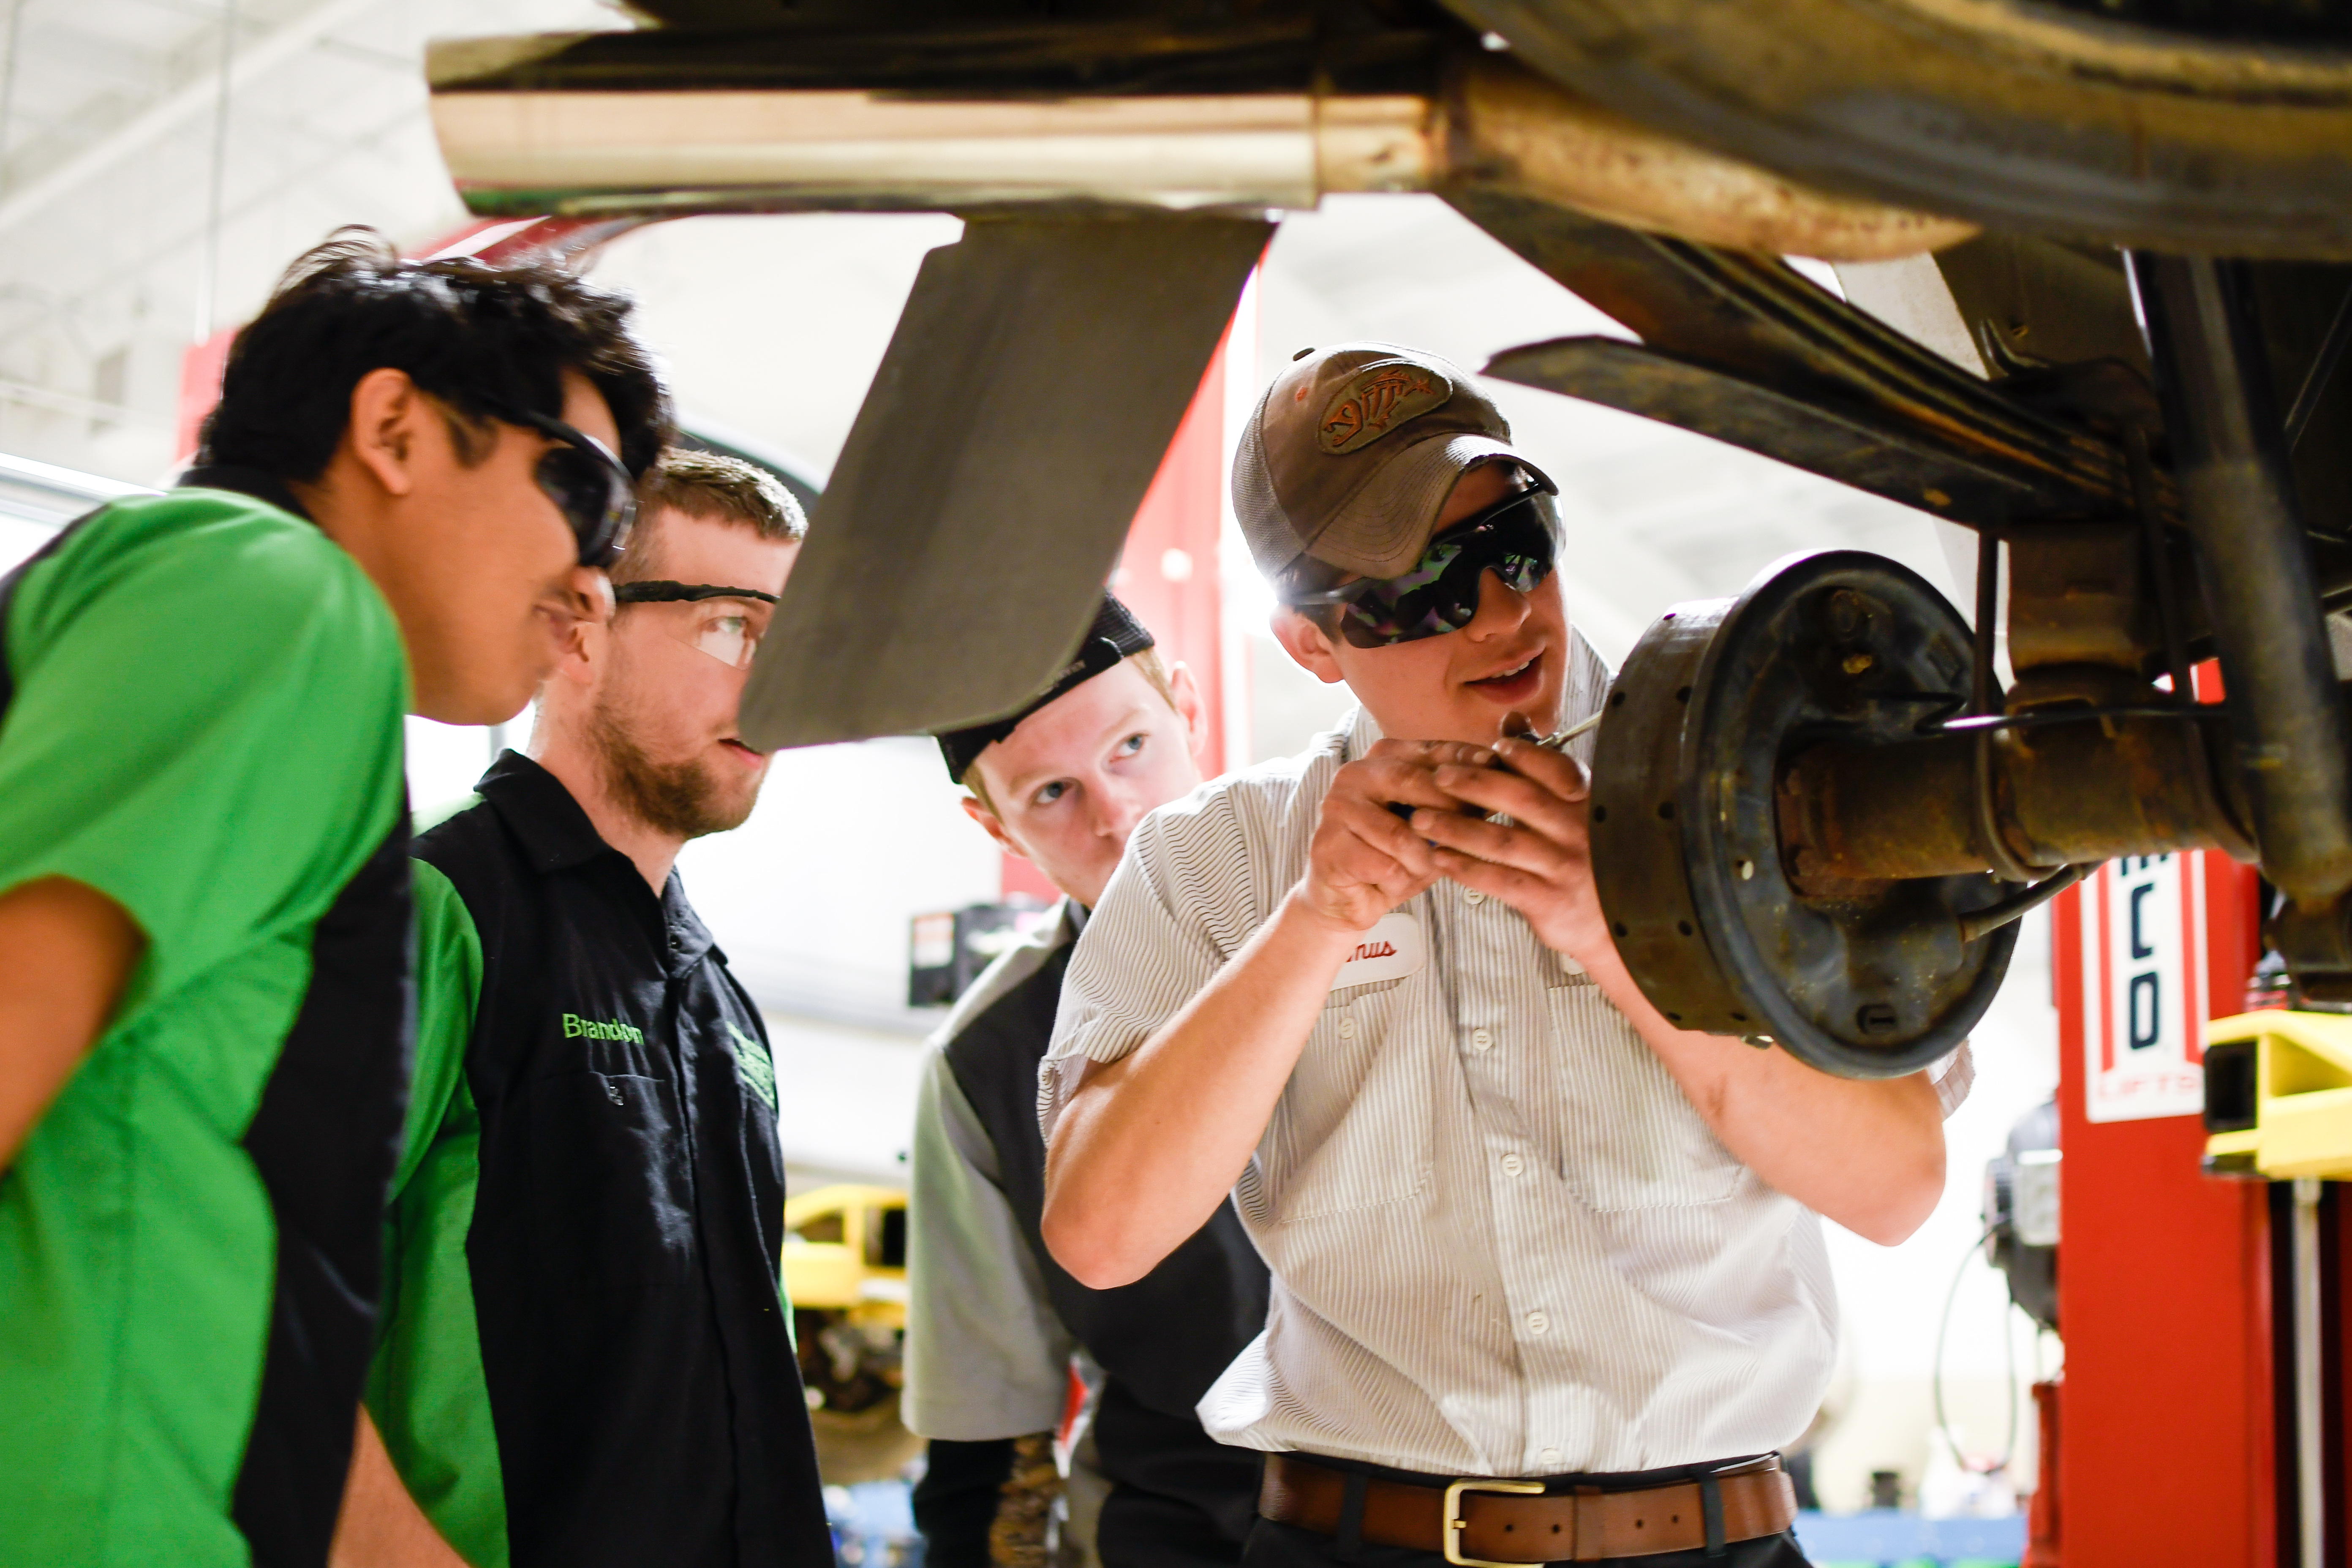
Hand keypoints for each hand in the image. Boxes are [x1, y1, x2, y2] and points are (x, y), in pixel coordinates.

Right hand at [1297, 739, 1497, 932]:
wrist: (1346, 898)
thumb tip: (1507, 778)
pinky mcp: (1328, 844)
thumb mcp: (1434, 824)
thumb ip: (1459, 800)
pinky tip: (1390, 884)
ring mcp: (1337, 807)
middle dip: (1450, 809)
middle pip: (1413, 782)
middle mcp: (1355, 774)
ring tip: (1421, 869)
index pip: (1432, 750)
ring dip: (1421, 859)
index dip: (1467, 760)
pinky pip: (1384, 865)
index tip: (1497, 770)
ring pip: (1400, 833)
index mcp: (1382, 758)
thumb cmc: (1395, 857)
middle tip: (1476, 832)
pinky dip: (1398, 881)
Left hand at [1407, 735, 1613, 966]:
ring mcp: (1564, 867)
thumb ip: (1540, 765)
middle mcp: (1579, 831)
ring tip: (1422, 819)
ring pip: (1503, 841)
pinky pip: (1500, 880)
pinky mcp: (1549, 901)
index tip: (1494, 747)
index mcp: (1587, 803)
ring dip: (1457, 828)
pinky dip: (1466, 868)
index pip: (1557, 770)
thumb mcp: (1572, 808)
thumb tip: (1511, 720)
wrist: (1619, 921)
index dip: (1525, 755)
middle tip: (1439, 778)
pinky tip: (1440, 858)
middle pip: (1522, 799)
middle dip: (1475, 785)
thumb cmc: (1587, 856)